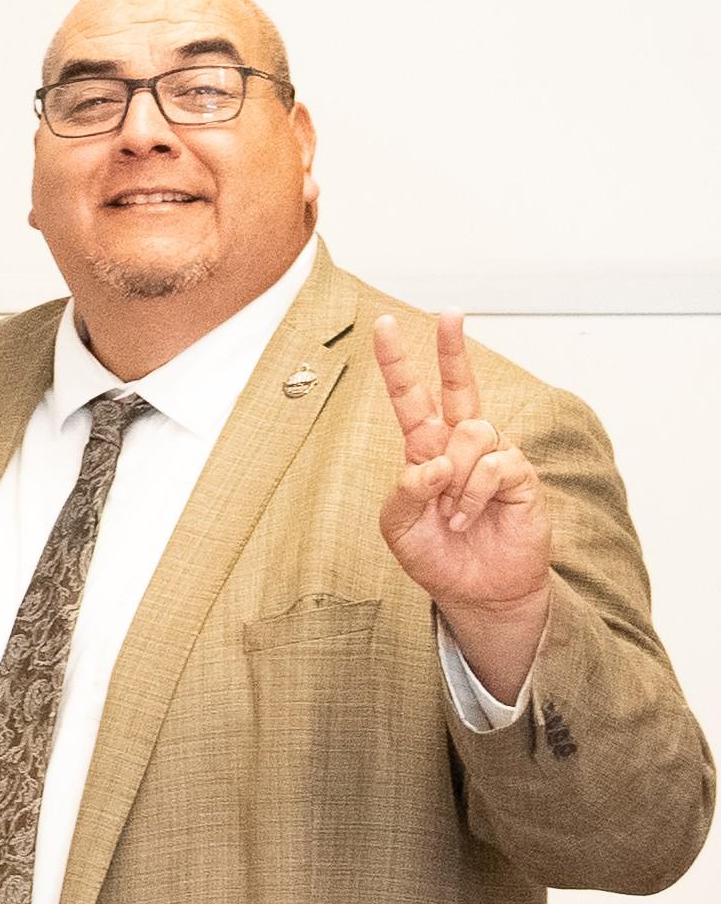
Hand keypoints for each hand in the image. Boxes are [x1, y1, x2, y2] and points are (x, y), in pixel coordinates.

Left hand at [368, 313, 555, 641]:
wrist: (475, 591)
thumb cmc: (436, 555)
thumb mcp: (398, 527)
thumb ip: (404, 492)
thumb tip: (431, 463)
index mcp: (425, 450)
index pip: (411, 398)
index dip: (398, 363)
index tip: (383, 325)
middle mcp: (460, 446)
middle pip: (460, 387)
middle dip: (453, 348)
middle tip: (450, 312)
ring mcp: (493, 458)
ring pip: (473, 432)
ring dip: (454, 477)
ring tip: (451, 512)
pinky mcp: (520, 476)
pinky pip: (494, 464)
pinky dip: (473, 494)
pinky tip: (468, 517)